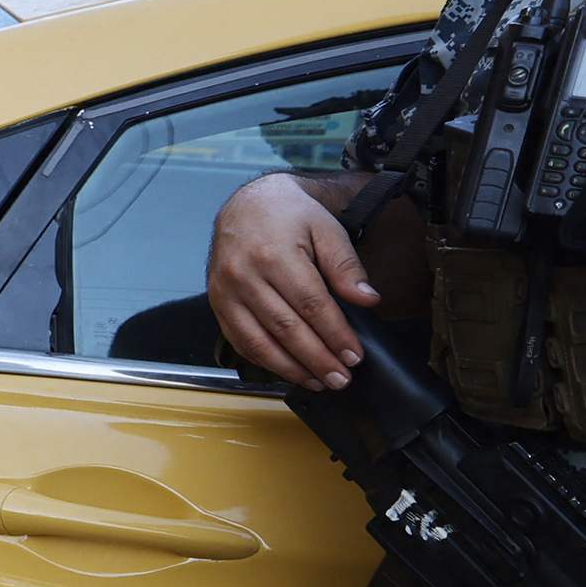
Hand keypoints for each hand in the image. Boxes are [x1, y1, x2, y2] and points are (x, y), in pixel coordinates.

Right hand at [207, 172, 377, 389]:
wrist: (246, 204)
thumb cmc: (290, 215)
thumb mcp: (325, 228)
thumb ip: (345, 265)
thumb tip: (368, 300)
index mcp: (274, 254)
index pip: (311, 304)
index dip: (335, 334)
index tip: (354, 355)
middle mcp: (245, 275)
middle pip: (286, 328)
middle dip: (318, 359)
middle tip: (342, 378)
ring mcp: (226, 292)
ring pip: (260, 342)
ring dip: (292, 368)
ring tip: (320, 382)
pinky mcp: (218, 304)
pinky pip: (240, 341)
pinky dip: (266, 361)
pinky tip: (290, 371)